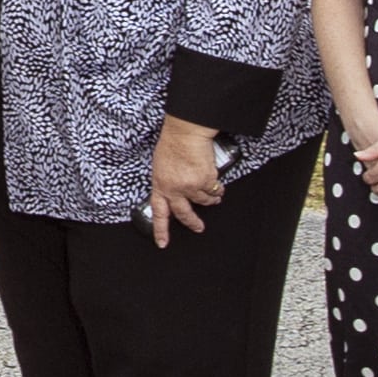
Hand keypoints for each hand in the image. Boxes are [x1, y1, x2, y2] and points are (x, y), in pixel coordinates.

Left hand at [144, 116, 226, 247]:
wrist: (185, 133)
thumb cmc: (172, 144)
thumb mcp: (160, 165)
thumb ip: (166, 181)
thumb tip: (173, 191)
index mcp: (160, 185)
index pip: (158, 212)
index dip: (160, 230)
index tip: (162, 243)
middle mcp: (174, 189)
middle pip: (184, 214)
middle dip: (193, 223)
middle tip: (198, 228)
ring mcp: (190, 187)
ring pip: (203, 201)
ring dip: (210, 200)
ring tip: (213, 196)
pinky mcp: (205, 181)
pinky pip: (215, 191)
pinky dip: (218, 190)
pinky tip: (217, 185)